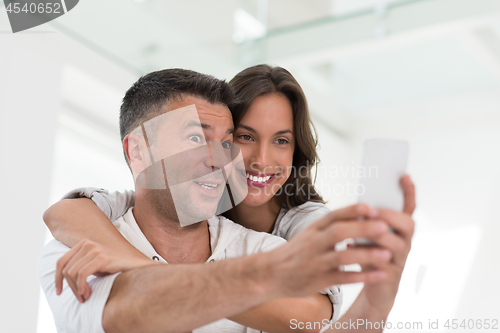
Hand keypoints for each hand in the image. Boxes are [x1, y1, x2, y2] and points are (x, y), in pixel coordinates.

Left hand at [55, 239, 158, 302]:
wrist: (136, 266)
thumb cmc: (115, 268)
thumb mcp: (93, 266)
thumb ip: (79, 266)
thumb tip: (63, 277)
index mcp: (83, 244)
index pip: (61, 262)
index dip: (57, 279)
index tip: (60, 292)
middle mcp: (87, 244)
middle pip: (66, 270)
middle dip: (70, 288)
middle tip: (81, 298)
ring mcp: (95, 249)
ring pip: (72, 273)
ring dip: (77, 289)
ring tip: (86, 296)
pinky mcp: (101, 257)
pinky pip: (81, 274)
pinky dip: (81, 287)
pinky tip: (88, 293)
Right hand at [266, 203, 395, 298]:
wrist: (271, 274)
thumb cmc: (296, 252)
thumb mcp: (309, 233)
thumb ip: (331, 225)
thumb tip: (360, 213)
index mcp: (313, 229)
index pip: (333, 215)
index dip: (352, 211)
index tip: (371, 207)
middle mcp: (314, 243)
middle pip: (338, 232)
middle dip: (362, 229)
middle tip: (384, 227)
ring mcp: (316, 262)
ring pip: (342, 257)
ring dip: (365, 255)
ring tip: (387, 254)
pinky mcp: (319, 281)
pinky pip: (343, 279)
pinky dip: (363, 276)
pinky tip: (380, 274)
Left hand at [355, 174, 415, 311]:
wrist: (374, 286)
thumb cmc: (369, 254)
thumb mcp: (367, 233)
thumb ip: (366, 219)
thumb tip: (358, 203)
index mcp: (399, 227)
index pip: (409, 207)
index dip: (409, 192)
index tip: (404, 175)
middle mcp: (405, 240)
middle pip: (407, 223)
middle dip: (388, 216)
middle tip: (371, 212)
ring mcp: (401, 257)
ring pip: (396, 243)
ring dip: (377, 234)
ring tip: (358, 230)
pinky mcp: (392, 273)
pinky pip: (383, 261)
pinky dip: (366, 253)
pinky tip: (350, 247)